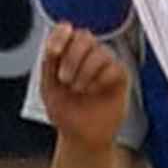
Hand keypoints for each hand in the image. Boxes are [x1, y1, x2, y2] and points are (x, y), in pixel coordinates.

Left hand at [37, 22, 126, 149]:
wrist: (81, 137)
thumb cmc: (65, 112)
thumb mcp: (48, 88)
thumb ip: (48, 64)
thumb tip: (52, 45)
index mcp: (66, 53)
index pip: (66, 30)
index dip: (60, 35)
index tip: (54, 51)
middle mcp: (86, 55)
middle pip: (85, 36)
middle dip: (72, 58)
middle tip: (65, 80)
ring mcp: (104, 64)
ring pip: (100, 51)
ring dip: (85, 72)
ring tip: (79, 90)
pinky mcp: (120, 76)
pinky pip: (114, 67)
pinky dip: (100, 80)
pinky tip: (95, 91)